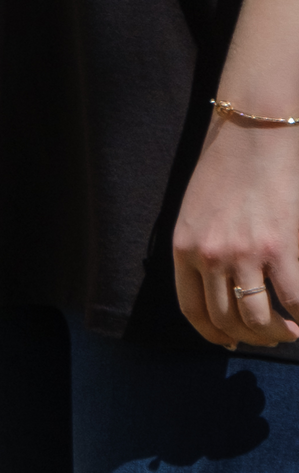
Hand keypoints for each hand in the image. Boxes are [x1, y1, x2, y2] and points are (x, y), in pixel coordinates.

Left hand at [173, 114, 298, 348]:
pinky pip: (292, 294)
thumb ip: (200, 248)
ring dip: (274, 333)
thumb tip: (219, 281)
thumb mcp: (193, 213)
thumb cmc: (226, 167)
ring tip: (288, 334)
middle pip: (226, 318)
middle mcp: (209, 258)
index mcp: (183, 251)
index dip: (211, 333)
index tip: (226, 342)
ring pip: (257, 315)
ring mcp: (244, 254)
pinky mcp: (279, 245)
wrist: (254, 131)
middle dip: (247, 337)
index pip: (193, 310)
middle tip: (266, 338)